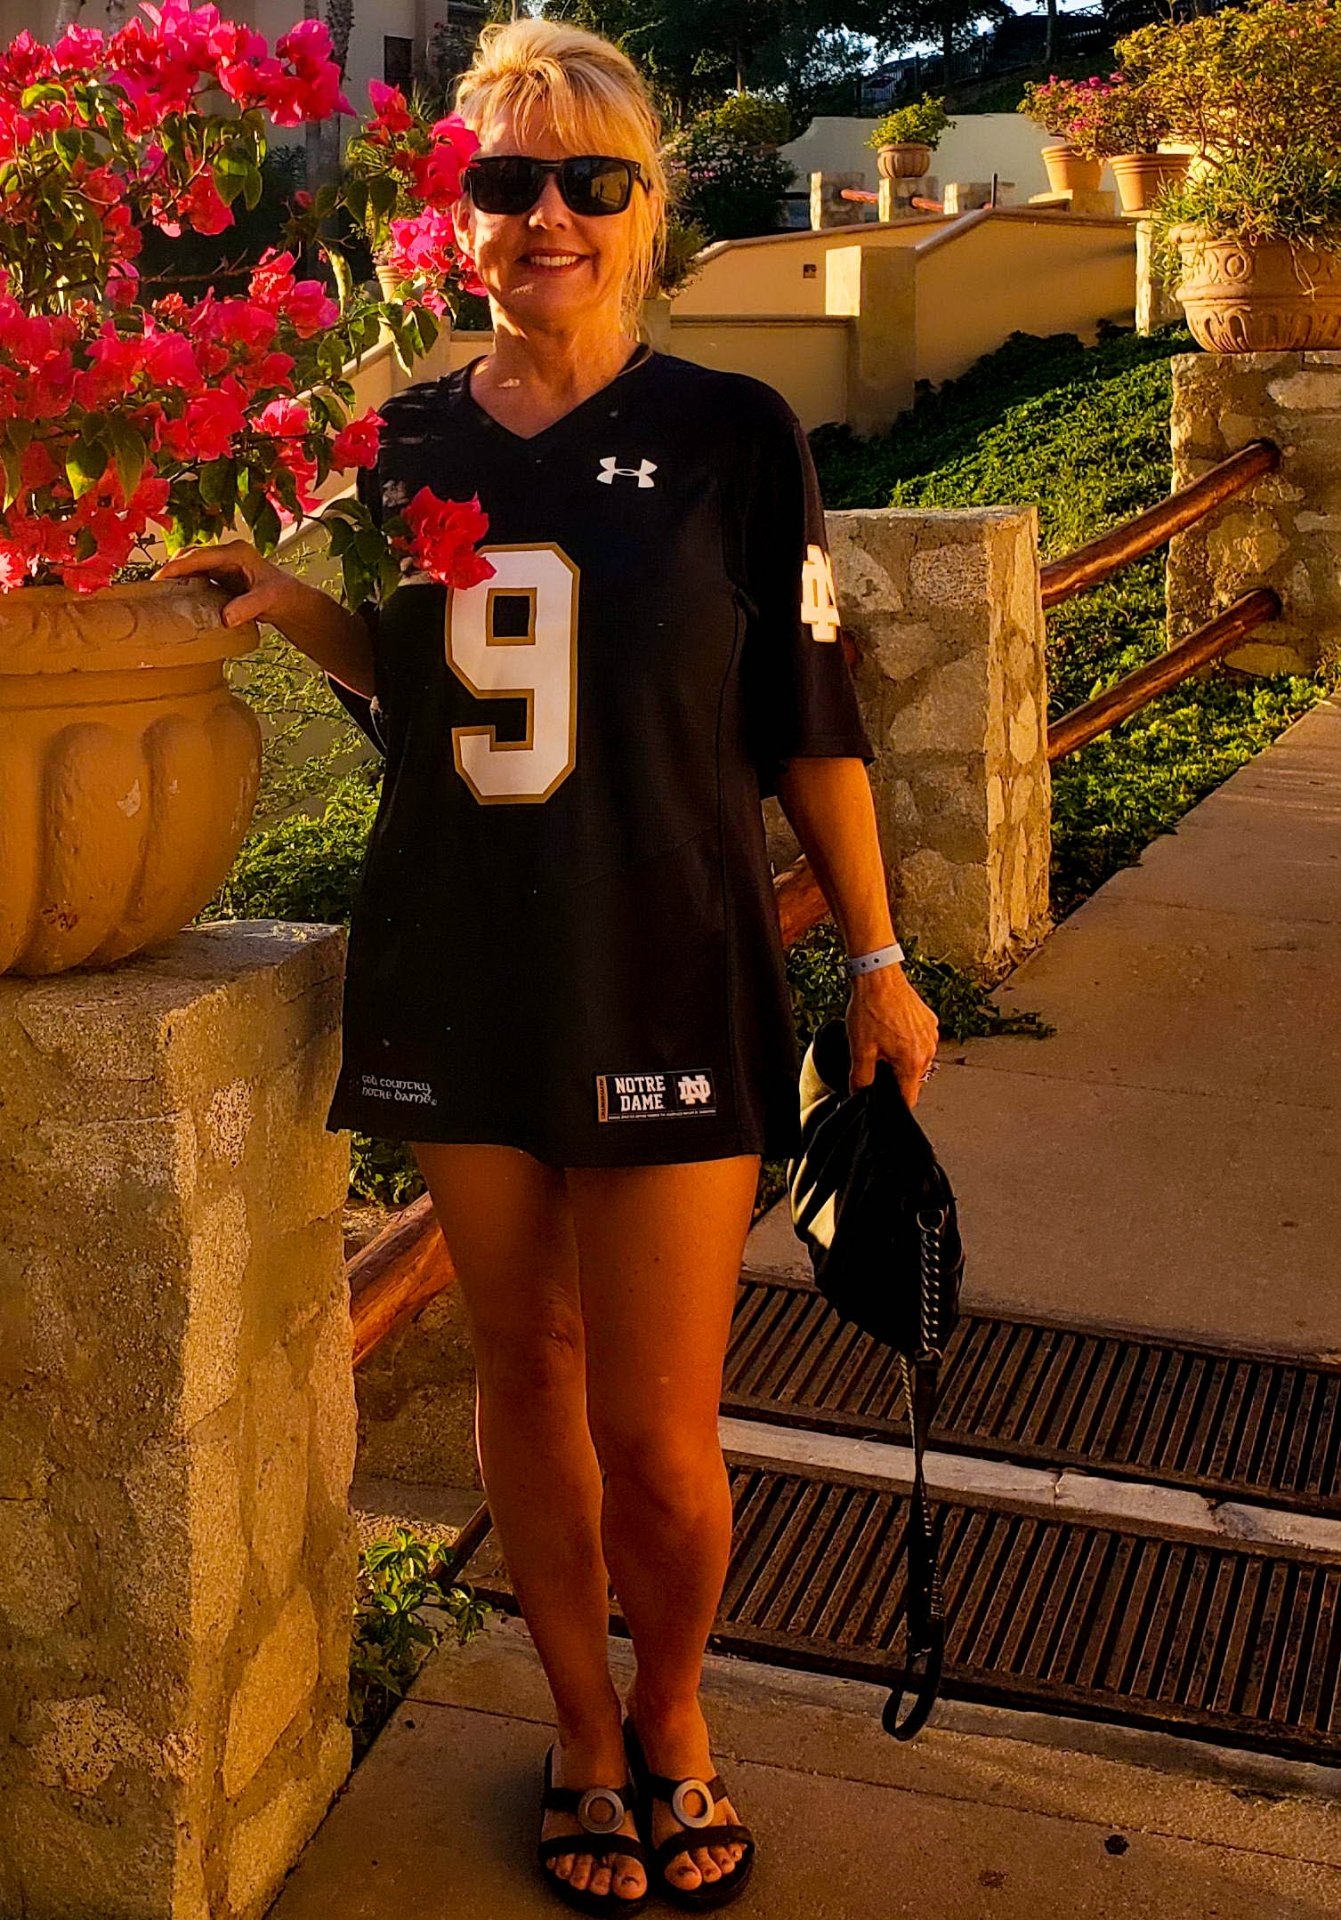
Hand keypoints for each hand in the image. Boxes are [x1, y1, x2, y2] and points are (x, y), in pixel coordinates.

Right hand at [152, 538, 301, 632]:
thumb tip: (225, 618)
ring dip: (175, 576)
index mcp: (237, 552)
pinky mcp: (219, 575)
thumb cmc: (282, 596)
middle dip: (170, 568)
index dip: (178, 566)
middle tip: (152, 587)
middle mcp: (226, 553)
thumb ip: (247, 607)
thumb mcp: (267, 601)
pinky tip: (173, 597)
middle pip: (190, 555)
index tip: (160, 578)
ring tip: (156, 592)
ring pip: (190, 565)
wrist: (290, 601)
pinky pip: (195, 576)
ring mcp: (222, 563)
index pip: (200, 555)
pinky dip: (183, 583)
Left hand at [846, 965, 938, 1107]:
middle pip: (912, 1079)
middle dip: (895, 1077)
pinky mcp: (930, 1022)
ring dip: (902, 1058)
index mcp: (913, 1062)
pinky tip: (892, 1030)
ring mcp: (932, 1035)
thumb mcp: (860, 1050)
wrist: (879, 977)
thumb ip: (861, 1079)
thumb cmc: (871, 1009)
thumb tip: (859, 1094)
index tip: (883, 1101)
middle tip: (876, 1061)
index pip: (909, 1098)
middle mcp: (928, 1051)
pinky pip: (921, 1042)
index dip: (894, 1103)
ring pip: (917, 1060)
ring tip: (883, 1041)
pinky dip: (909, 1042)